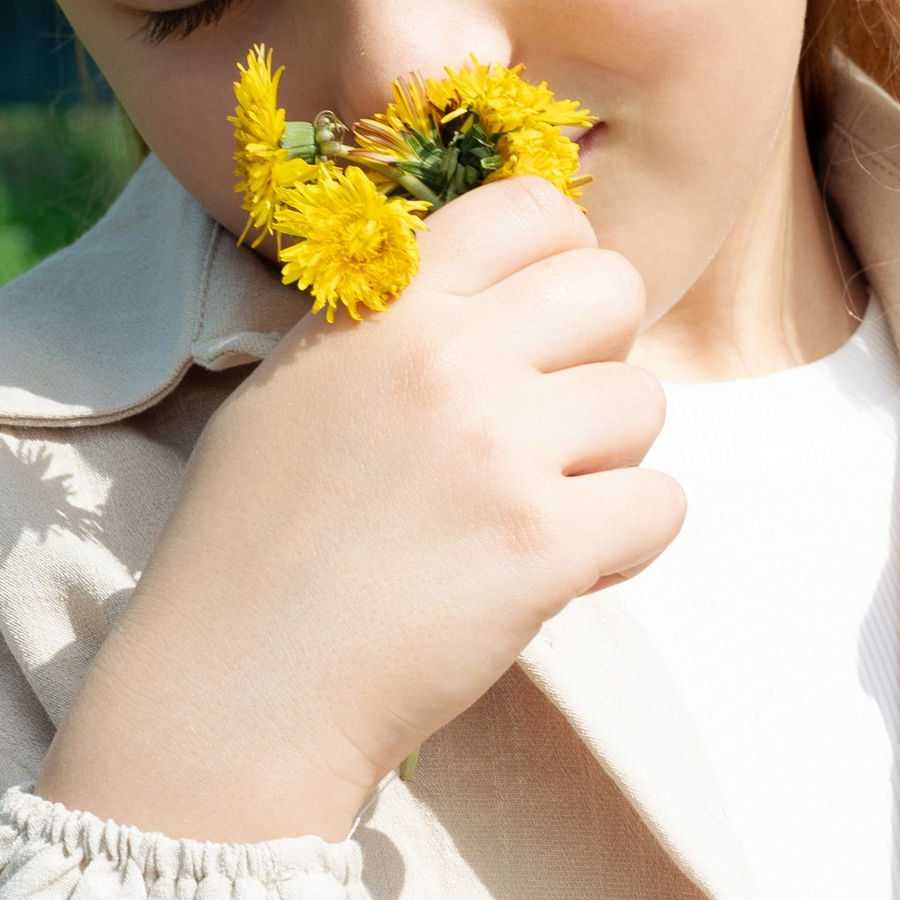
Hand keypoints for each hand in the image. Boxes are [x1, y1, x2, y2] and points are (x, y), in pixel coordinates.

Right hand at [39, 177, 682, 843]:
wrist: (238, 690)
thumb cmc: (252, 551)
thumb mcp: (293, 390)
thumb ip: (390, 326)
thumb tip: (494, 295)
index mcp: (385, 305)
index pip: (534, 209)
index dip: (560, 265)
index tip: (540, 332)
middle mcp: (447, 357)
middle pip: (615, 290)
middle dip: (600, 359)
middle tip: (548, 432)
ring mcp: (500, 448)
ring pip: (645, 405)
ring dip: (608, 464)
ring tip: (532, 516)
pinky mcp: (543, 544)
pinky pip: (661, 505)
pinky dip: (624, 545)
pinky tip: (557, 571)